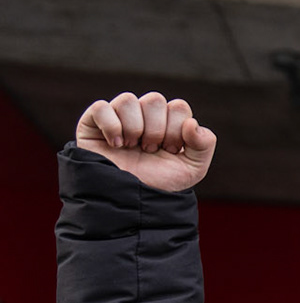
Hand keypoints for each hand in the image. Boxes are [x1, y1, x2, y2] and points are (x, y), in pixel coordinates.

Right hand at [74, 93, 215, 191]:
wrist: (131, 202)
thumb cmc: (160, 183)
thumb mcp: (193, 168)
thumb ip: (205, 144)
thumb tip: (191, 122)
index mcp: (167, 121)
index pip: (178, 107)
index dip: (177, 130)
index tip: (171, 150)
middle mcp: (143, 115)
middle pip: (154, 100)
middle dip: (156, 130)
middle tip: (150, 150)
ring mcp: (117, 116)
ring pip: (128, 100)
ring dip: (134, 128)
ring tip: (132, 148)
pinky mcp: (92, 122)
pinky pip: (101, 107)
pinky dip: (111, 126)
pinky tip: (116, 145)